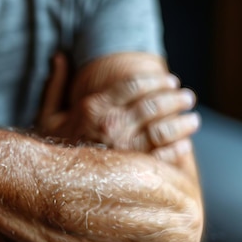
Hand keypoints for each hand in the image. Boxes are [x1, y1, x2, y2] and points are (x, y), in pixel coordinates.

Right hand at [37, 53, 199, 162]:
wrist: (50, 184)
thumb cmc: (53, 148)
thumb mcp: (48, 114)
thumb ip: (56, 85)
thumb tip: (59, 57)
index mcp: (93, 108)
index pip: (132, 86)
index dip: (155, 80)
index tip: (170, 80)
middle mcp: (110, 125)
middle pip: (153, 104)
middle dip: (175, 98)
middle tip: (187, 97)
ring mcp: (122, 148)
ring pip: (163, 128)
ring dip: (182, 122)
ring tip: (192, 119)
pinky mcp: (131, 170)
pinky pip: (161, 156)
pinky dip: (177, 149)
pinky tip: (184, 144)